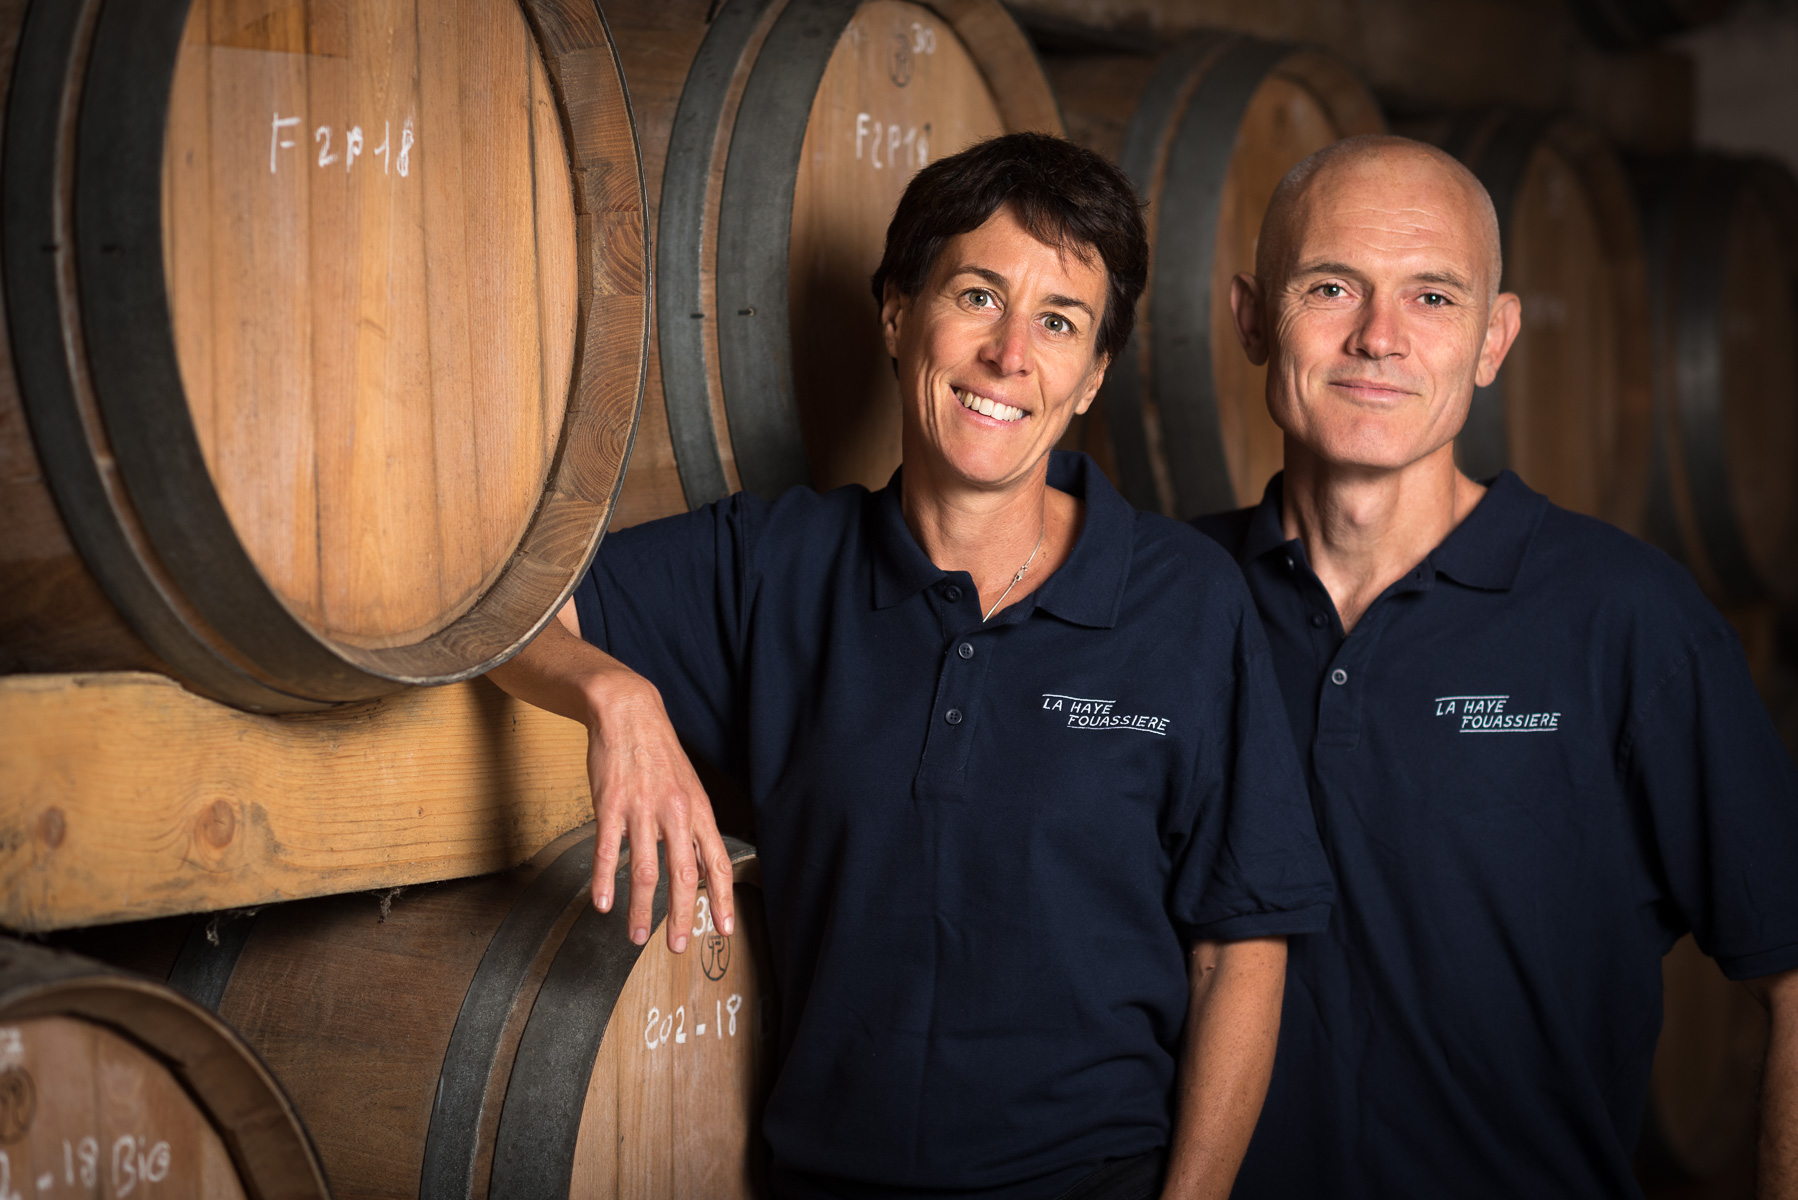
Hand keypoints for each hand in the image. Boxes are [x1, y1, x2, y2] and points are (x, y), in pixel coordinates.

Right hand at [584, 673, 735, 953]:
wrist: (629, 713)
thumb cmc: (659, 754)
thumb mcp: (687, 787)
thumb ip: (692, 826)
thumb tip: (697, 865)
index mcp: (697, 810)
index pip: (715, 862)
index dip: (721, 897)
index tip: (724, 929)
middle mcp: (674, 812)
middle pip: (683, 875)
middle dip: (681, 916)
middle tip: (677, 946)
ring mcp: (642, 809)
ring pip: (646, 870)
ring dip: (640, 909)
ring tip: (636, 936)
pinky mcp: (611, 805)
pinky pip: (609, 851)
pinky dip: (606, 880)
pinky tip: (602, 903)